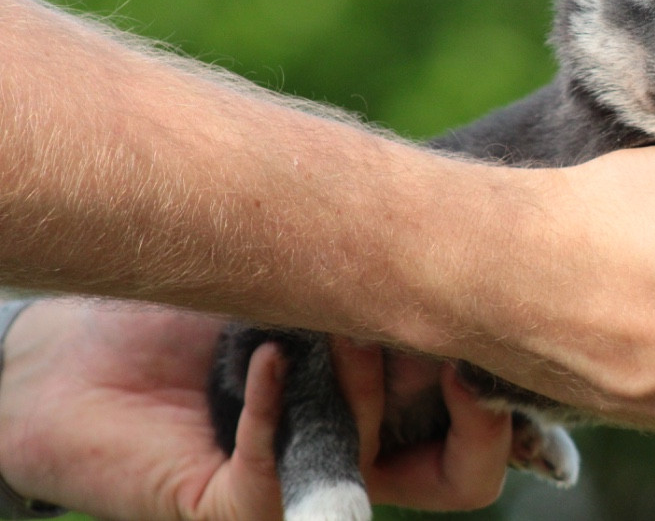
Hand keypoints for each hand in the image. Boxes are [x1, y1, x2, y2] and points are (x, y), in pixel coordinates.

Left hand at [0, 299, 510, 520]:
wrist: (79, 341)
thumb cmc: (204, 294)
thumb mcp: (317, 273)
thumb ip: (386, 270)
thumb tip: (476, 232)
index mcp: (393, 408)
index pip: (484, 441)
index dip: (503, 403)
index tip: (483, 326)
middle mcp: (358, 452)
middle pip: (463, 472)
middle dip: (451, 392)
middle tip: (408, 326)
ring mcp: (299, 483)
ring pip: (372, 462)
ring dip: (362, 385)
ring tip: (324, 324)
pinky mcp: (231, 506)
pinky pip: (273, 476)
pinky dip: (274, 405)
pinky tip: (263, 352)